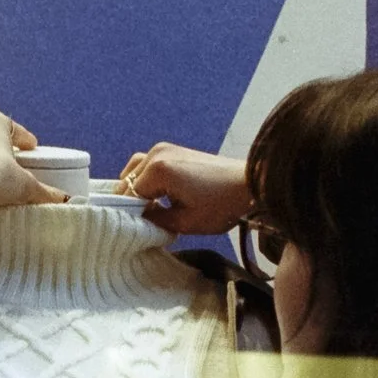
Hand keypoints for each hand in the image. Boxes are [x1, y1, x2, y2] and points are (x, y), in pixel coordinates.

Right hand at [120, 143, 250, 233]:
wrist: (248, 185)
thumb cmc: (221, 205)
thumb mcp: (184, 222)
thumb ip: (154, 221)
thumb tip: (138, 220)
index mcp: (158, 170)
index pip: (128, 196)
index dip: (131, 215)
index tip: (139, 229)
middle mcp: (157, 154)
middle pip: (128, 181)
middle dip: (133, 201)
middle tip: (146, 220)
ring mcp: (166, 148)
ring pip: (135, 170)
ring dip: (139, 188)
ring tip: (152, 208)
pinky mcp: (175, 149)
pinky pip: (149, 164)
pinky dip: (148, 179)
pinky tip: (160, 195)